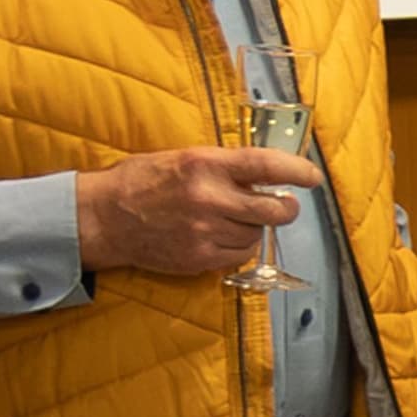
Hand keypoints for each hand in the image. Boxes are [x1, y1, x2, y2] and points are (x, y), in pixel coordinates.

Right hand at [77, 146, 328, 278]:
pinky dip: (238, 247)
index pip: (265, 165)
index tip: (312, 176)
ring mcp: (205, 232)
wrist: (105, 217)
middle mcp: (209, 198)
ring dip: (255, 227)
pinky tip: (223, 236)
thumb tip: (263, 173)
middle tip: (286, 205)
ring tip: (235, 219)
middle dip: (287, 208)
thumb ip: (223, 166)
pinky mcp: (199, 258)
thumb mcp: (183, 158)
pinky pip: (238, 255)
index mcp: (206, 164)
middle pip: (273, 210)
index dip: (296, 170)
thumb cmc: (141, 181)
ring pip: (256, 235)